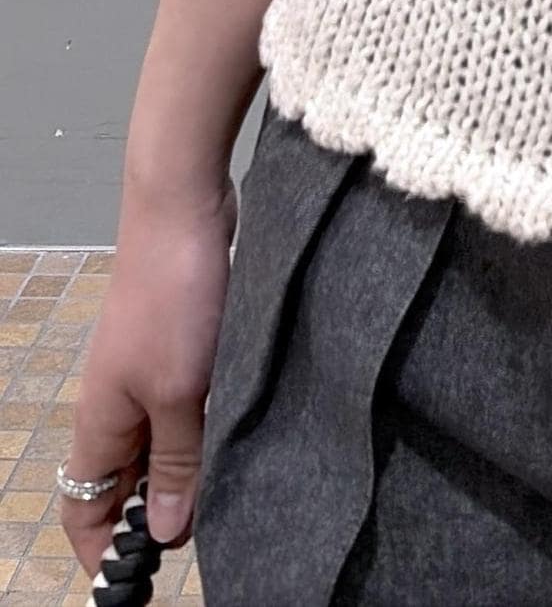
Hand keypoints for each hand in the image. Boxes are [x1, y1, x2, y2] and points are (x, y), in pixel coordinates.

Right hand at [58, 173, 237, 575]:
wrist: (186, 206)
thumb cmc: (174, 295)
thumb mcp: (181, 392)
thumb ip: (178, 462)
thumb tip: (167, 531)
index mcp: (100, 423)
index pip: (83, 508)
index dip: (105, 550)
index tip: (139, 581)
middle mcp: (117, 401)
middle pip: (126, 481)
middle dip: (158, 513)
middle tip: (205, 534)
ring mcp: (149, 370)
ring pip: (163, 442)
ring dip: (191, 466)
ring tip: (235, 483)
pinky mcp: (183, 343)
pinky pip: (189, 403)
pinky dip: (209, 423)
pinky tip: (244, 426)